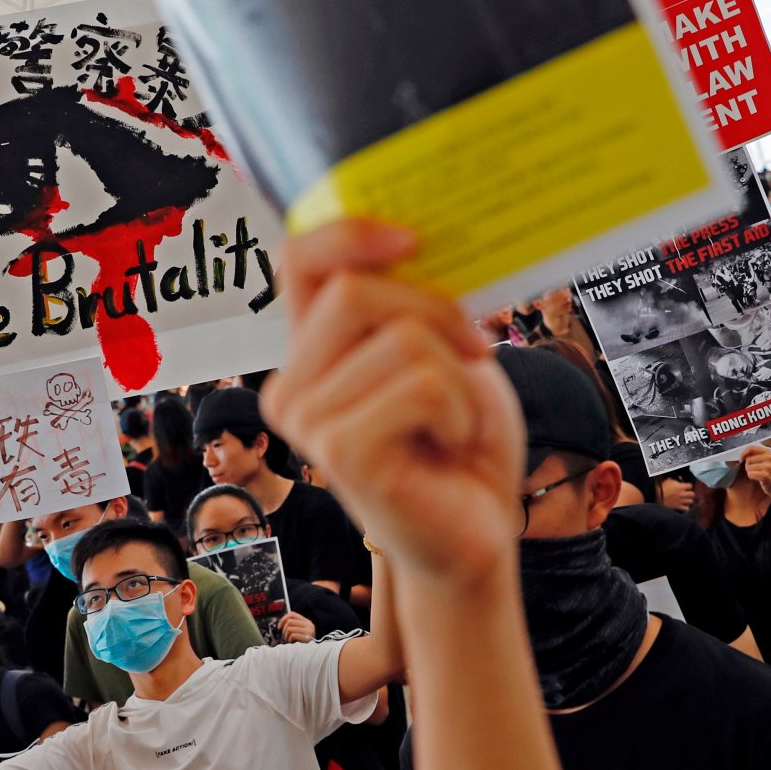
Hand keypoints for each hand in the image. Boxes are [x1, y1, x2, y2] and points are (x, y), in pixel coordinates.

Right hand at [262, 222, 521, 585]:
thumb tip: (419, 239)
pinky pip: (423, 384)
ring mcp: (309, 422)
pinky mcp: (342, 452)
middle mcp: (293, 386)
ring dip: (459, 376)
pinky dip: (461, 409)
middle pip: (354, 290)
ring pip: (401, 339)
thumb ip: (415, 305)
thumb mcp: (446, 354)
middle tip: (475, 351)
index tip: (411, 238)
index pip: (299, 261)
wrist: (477, 536)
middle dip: (436, 311)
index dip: (348, 233)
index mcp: (311, 354)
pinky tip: (453, 444)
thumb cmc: (462, 447)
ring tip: (457, 420)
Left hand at [279, 612, 316, 643]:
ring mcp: (308, 631)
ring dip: (286, 636)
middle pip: (289, 621)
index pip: (292, 614)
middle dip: (284, 630)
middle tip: (285, 636)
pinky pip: (292, 635)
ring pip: (289, 629)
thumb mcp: (300, 631)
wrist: (311, 651)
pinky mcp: (307, 637)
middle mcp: (308, 624)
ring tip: (289, 640)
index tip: (279, 626)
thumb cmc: (303, 642)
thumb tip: (281, 623)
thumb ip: (294, 625)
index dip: (283, 619)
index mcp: (307, 621)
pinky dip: (290, 640)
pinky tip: (292, 642)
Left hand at [740, 446, 770, 497]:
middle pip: (748, 459)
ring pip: (748, 467)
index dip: (743, 453)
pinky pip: (750, 474)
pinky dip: (752, 477)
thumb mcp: (766, 461)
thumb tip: (742, 455)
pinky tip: (759, 479)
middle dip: (748, 466)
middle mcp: (769, 458)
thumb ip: (755, 455)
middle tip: (756, 471)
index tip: (741, 459)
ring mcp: (768, 466)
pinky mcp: (765, 475)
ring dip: (750, 472)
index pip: (751, 448)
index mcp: (769, 452)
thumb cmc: (770, 474)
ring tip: (758, 475)